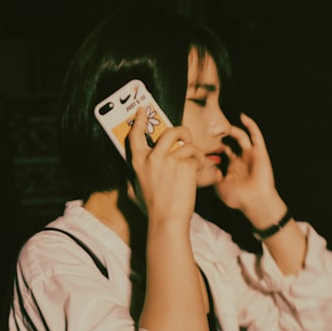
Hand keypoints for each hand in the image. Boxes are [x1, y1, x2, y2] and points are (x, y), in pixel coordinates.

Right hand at [126, 108, 203, 223]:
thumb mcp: (134, 190)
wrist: (168, 220)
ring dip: (195, 155)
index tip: (142, 110)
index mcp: (139, 162)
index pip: (135, 135)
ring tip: (195, 167)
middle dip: (182, 132)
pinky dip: (200, 167)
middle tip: (186, 139)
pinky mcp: (186, 166)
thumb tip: (131, 171)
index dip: (139, 120)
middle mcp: (153, 158)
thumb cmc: (152, 208)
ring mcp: (169, 161)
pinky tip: (196, 177)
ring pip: (189, 146)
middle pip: (170, 131)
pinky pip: (197, 158)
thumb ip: (133, 177)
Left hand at [214, 113, 282, 219]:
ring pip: (242, 136)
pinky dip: (251, 125)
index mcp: (233, 167)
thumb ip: (213, 176)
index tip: (203, 138)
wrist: (255, 202)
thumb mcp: (220, 187)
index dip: (214, 145)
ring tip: (223, 124)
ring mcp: (251, 155)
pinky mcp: (260, 151)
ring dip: (233, 129)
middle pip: (232, 142)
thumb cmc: (239, 199)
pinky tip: (242, 117)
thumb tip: (206, 166)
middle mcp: (242, 159)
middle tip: (210, 129)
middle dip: (222, 135)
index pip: (223, 151)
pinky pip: (256, 135)